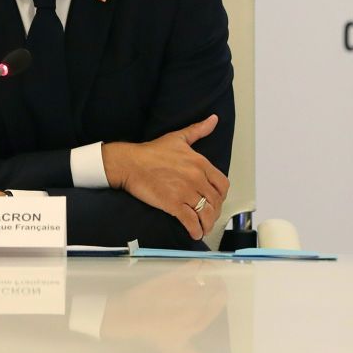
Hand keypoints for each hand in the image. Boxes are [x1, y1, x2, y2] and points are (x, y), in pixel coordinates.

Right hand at [102, 114, 229, 239]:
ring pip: (206, 213)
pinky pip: (191, 221)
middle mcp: (196, 178)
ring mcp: (185, 192)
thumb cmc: (152, 152)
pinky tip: (194, 233)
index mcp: (200, 163)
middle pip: (215, 201)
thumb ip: (198, 130)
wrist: (130, 163)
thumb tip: (213, 120)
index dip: (221, 196)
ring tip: (203, 227)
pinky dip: (195, 230)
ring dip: (207, 224)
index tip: (215, 200)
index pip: (222, 185)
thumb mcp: (178, 137)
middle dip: (214, 211)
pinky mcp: (173, 204)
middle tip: (208, 216)